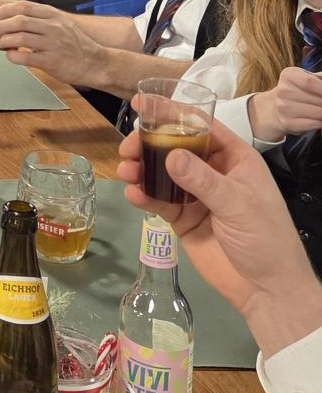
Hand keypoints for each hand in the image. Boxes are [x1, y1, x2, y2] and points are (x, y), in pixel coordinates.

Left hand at [0, 0, 94, 79]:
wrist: (95, 63)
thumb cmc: (76, 44)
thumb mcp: (61, 23)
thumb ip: (41, 19)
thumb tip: (14, 18)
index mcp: (53, 15)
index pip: (24, 7)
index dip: (5, 10)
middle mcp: (53, 27)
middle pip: (19, 21)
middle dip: (1, 25)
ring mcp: (52, 44)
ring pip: (19, 38)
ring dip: (4, 41)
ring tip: (0, 44)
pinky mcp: (51, 62)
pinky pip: (24, 57)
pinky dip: (12, 56)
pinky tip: (11, 56)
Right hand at [116, 121, 321, 350]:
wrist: (266, 289)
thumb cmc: (264, 237)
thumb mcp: (237, 203)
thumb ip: (202, 179)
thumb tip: (169, 155)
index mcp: (234, 159)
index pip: (201, 126)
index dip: (172, 113)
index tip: (143, 103)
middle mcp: (213, 172)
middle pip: (175, 148)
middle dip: (149, 144)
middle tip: (128, 148)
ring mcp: (196, 196)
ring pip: (162, 174)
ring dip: (142, 169)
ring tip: (125, 171)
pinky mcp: (183, 219)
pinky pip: (159, 201)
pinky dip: (144, 196)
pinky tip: (132, 194)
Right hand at [248, 67, 321, 139]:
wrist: (275, 109)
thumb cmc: (298, 91)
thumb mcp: (306, 77)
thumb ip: (320, 78)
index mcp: (288, 75)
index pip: (309, 82)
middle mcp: (283, 91)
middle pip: (316, 98)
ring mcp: (284, 108)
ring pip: (317, 113)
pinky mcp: (288, 123)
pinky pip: (312, 124)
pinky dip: (320, 123)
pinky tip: (319, 119)